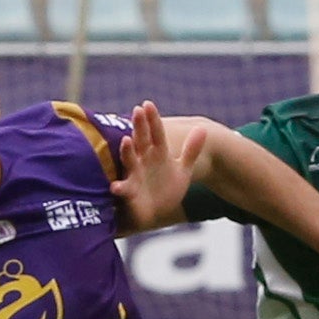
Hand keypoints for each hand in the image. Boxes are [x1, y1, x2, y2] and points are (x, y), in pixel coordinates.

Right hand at [109, 102, 202, 229]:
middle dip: (139, 127)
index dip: (152, 119)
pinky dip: (120, 188)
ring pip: (130, 161)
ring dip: (127, 152)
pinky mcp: (130, 193)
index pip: (156, 133)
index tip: (148, 104)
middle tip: (137, 110)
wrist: (153, 214)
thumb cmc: (164, 189)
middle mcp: (143, 161)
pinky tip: (116, 187)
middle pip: (141, 141)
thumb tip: (203, 128)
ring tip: (127, 140)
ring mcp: (135, 176)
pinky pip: (124, 190)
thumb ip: (191, 150)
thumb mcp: (182, 170)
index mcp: (156, 153)